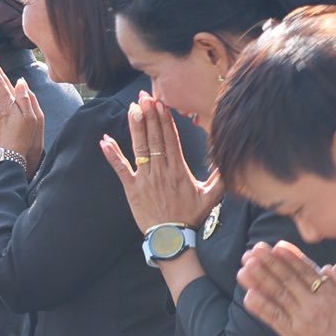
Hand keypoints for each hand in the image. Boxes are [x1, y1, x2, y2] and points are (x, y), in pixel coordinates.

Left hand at [99, 91, 219, 229]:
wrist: (171, 238)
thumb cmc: (191, 217)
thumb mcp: (211, 196)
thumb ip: (221, 177)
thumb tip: (231, 160)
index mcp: (179, 170)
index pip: (170, 139)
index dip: (165, 120)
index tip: (161, 104)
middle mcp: (161, 171)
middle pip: (155, 138)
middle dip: (150, 116)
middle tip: (144, 96)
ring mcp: (145, 179)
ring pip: (139, 149)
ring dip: (135, 127)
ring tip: (132, 108)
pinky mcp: (131, 188)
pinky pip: (120, 168)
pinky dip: (112, 154)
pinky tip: (104, 140)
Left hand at [236, 242, 335, 335]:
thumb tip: (332, 266)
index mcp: (332, 296)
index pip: (307, 271)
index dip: (290, 257)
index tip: (277, 245)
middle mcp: (313, 306)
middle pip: (287, 279)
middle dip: (270, 262)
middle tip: (255, 249)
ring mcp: (300, 321)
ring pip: (277, 295)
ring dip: (260, 279)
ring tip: (245, 266)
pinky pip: (273, 319)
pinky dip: (260, 307)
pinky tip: (248, 295)